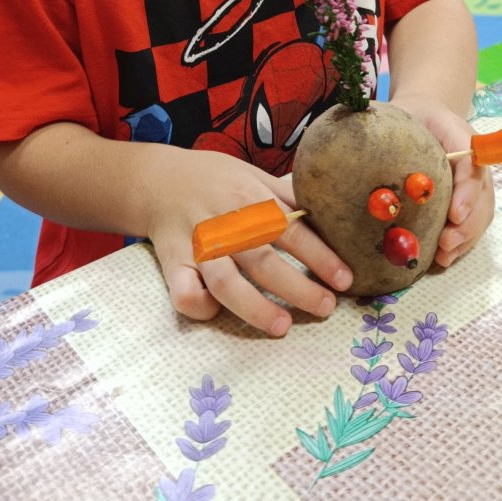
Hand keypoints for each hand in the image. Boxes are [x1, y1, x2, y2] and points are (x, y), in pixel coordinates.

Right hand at [145, 151, 352, 336]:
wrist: (156, 178)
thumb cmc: (214, 179)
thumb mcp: (252, 174)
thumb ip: (286, 194)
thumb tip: (329, 206)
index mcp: (251, 197)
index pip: (292, 230)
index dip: (321, 256)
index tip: (345, 279)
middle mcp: (225, 222)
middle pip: (264, 260)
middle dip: (299, 288)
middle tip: (325, 307)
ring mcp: (197, 244)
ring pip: (225, 281)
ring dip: (255, 307)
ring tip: (282, 326)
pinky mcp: (172, 262)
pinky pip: (183, 291)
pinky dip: (201, 306)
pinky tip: (218, 312)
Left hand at [389, 92, 494, 267]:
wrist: (426, 116)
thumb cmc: (417, 117)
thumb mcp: (412, 112)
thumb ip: (408, 127)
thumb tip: (384, 152)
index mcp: (466, 143)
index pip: (473, 168)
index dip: (467, 194)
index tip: (455, 214)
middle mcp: (477, 168)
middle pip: (482, 199)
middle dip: (467, 225)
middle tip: (446, 242)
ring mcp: (476, 187)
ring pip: (481, 216)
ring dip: (465, 239)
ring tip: (444, 256)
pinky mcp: (468, 203)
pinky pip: (472, 225)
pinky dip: (461, 244)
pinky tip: (445, 258)